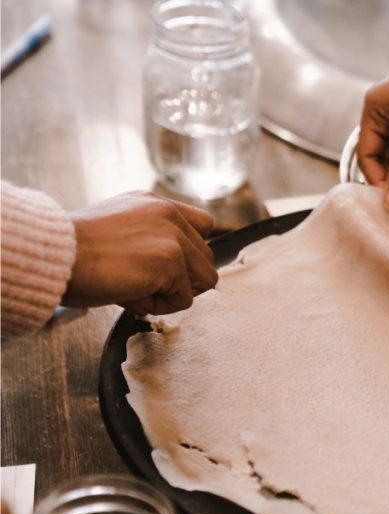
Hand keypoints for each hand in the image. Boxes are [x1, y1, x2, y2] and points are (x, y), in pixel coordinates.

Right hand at [63, 192, 217, 315]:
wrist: (54, 255)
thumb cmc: (75, 253)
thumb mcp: (120, 233)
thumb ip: (152, 241)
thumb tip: (176, 275)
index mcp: (155, 203)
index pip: (204, 226)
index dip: (190, 254)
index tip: (165, 268)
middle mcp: (168, 213)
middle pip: (206, 258)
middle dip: (179, 278)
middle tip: (140, 282)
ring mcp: (173, 235)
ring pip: (204, 279)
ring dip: (173, 293)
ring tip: (136, 288)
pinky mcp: (171, 260)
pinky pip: (185, 299)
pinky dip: (160, 306)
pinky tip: (130, 294)